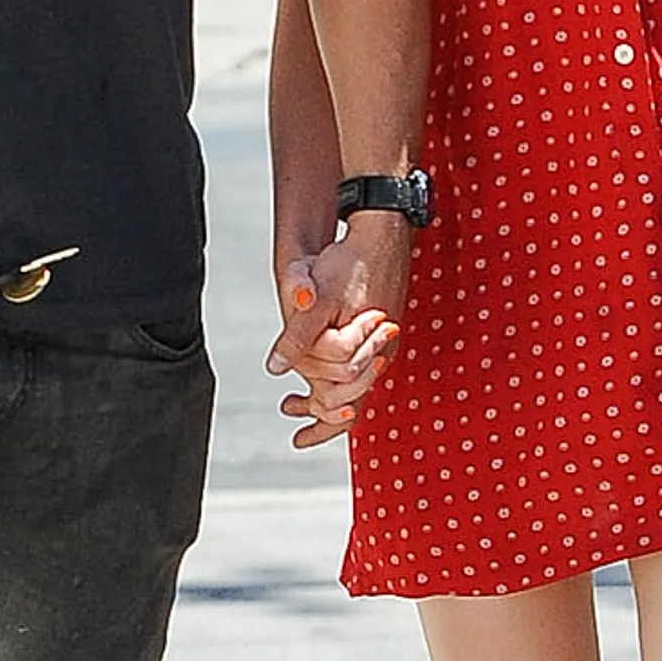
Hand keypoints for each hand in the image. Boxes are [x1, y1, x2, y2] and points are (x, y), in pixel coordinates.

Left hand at [266, 213, 411, 447]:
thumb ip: (298, 336)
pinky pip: (361, 361)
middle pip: (352, 398)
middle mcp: (381, 351)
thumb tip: (276, 369)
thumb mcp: (317, 299)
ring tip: (298, 399)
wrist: (384, 228)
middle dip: (321, 412)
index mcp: (366, 350)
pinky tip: (323, 362)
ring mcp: (385, 339)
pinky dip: (340, 370)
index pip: (344, 403)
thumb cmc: (351, 261)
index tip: (294, 432)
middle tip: (289, 410)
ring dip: (327, 390)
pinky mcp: (383, 326)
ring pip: (356, 380)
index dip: (320, 422)